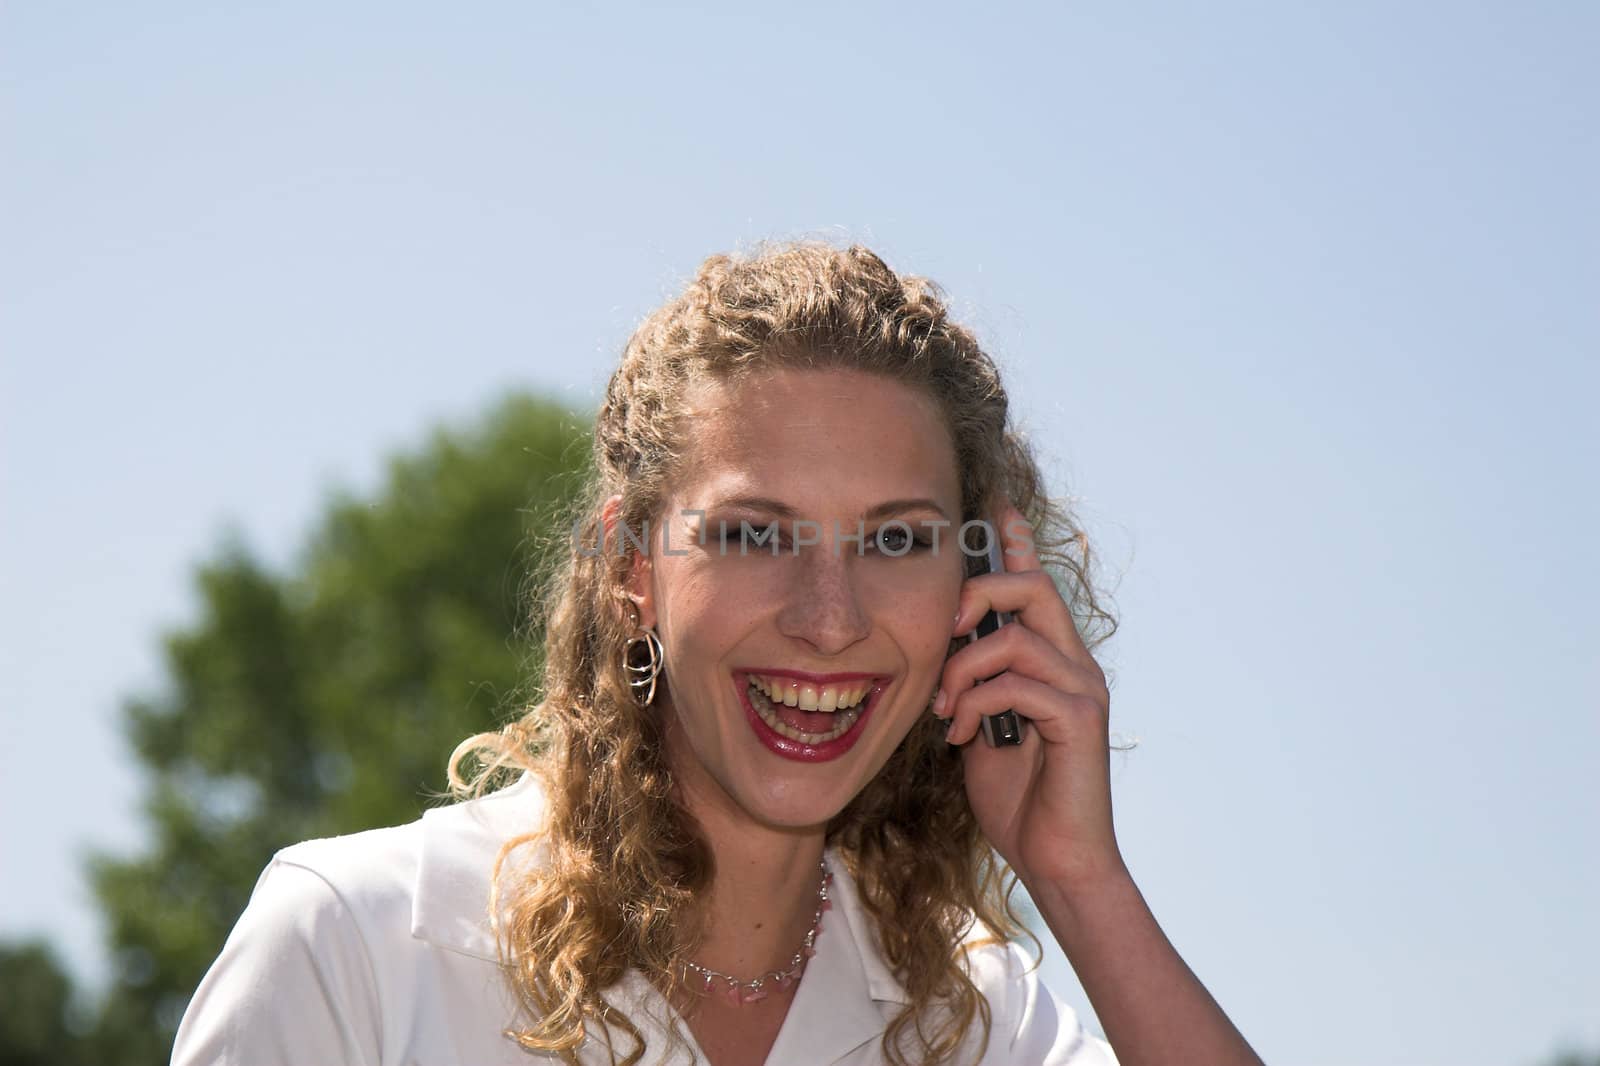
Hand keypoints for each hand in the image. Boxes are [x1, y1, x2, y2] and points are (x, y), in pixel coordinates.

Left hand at [936, 504, 1126, 890]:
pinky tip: (959, 735)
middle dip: (977, 595)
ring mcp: (1082, 688)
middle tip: (943, 630)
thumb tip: (942, 657)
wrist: (1054, 860)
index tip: (995, 505)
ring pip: (1017, 635)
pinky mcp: (1079, 718)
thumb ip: (970, 685)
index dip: (1016, 542)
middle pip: (1032, 588)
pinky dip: (976, 702)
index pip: (1034, 584)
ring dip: (963, 668)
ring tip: (943, 709)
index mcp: (1050, 660)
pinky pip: (1019, 683)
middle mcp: (1074, 664)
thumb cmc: (1016, 800)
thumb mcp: (978, 728)